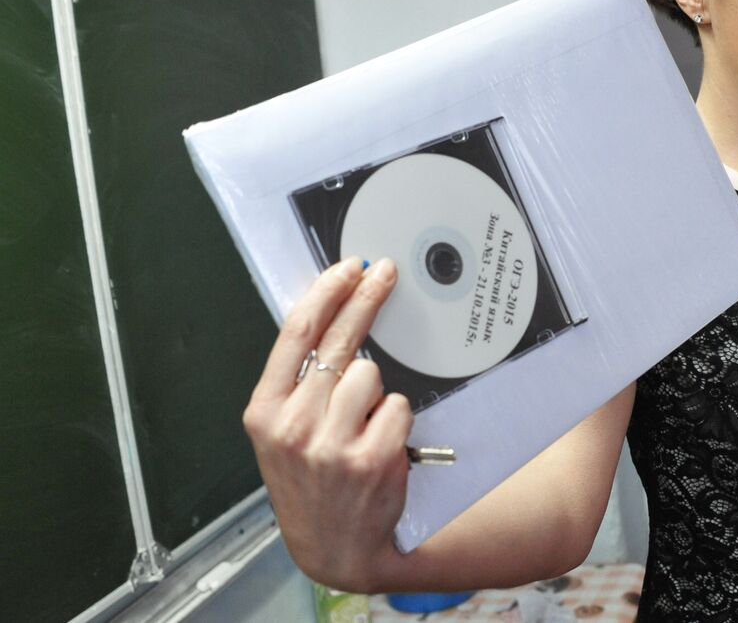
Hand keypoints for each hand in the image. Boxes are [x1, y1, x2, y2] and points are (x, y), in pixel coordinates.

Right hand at [242, 257, 410, 590]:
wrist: (334, 545)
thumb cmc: (310, 479)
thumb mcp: (281, 432)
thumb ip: (297, 383)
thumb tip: (330, 312)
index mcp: (263, 412)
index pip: (295, 335)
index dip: (325, 293)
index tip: (349, 268)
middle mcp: (293, 426)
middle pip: (339, 340)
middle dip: (366, 298)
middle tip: (386, 272)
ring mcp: (332, 444)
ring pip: (372, 375)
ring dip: (375, 392)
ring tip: (362, 425)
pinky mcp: (372, 459)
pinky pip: (398, 406)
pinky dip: (395, 419)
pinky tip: (380, 445)